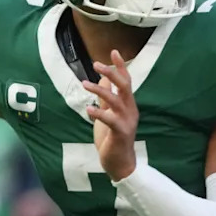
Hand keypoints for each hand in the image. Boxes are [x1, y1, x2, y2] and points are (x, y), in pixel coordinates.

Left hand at [83, 50, 137, 181]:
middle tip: (96, 64)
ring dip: (100, 90)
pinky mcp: (121, 133)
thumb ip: (107, 98)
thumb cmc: (113, 139)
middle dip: (112, 73)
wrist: (120, 164)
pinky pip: (110, 119)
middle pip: (124, 86)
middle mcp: (130, 110)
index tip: (113, 51)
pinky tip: (89, 110)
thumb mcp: (109, 114)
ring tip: (85, 84)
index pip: (127, 81)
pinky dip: (99, 113)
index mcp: (128, 105)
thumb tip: (102, 79)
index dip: (120, 66)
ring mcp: (127, 121)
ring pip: (116, 100)